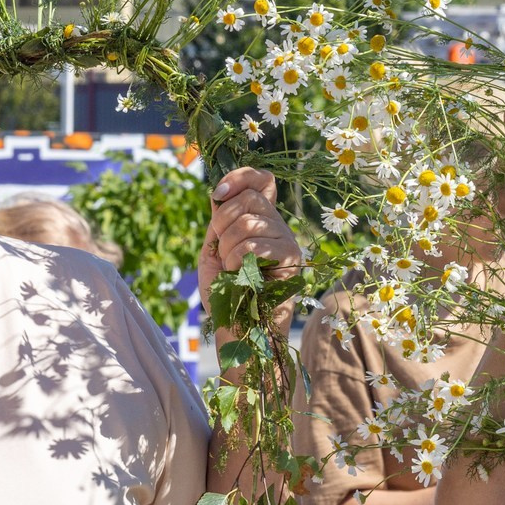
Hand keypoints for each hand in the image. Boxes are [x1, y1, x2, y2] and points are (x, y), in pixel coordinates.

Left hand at [196, 167, 301, 310]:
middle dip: (223, 222)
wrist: (236, 327)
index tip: (217, 194)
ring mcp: (286, 241)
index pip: (262, 180)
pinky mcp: (290, 259)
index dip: (240, 177)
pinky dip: (237, 261)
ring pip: (248, 222)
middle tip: (222, 249)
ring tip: (232, 269)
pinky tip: (241, 276)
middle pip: (250, 197)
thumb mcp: (214, 249)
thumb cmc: (225, 292)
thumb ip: (219, 221)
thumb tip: (217, 192)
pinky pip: (254, 245)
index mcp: (260, 220)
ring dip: (228, 248)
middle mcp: (277, 225)